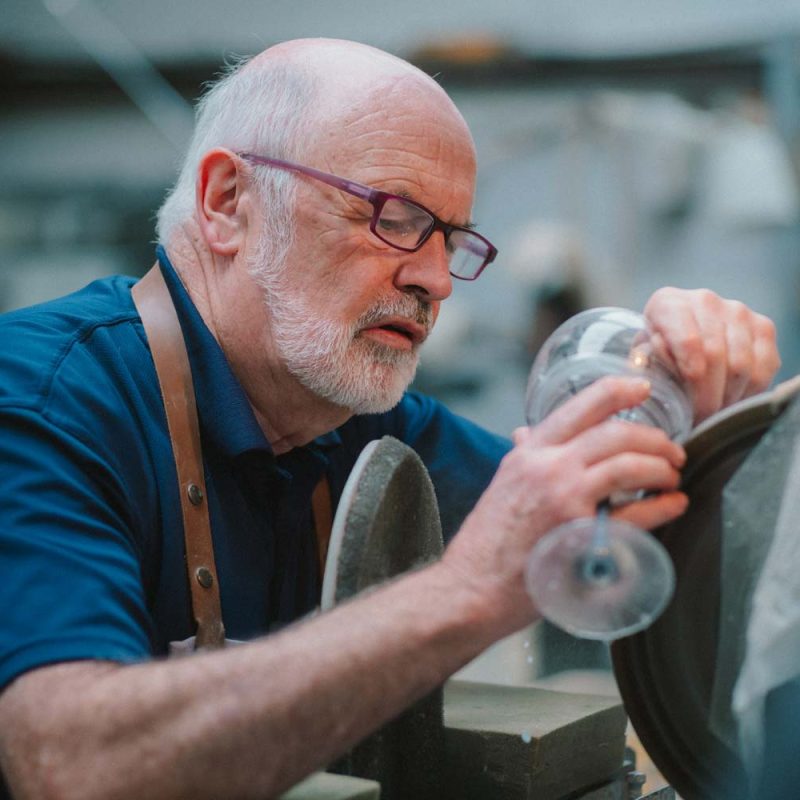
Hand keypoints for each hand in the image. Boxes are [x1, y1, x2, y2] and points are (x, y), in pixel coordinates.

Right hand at [442, 376, 686, 628]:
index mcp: (528, 452)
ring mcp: (565, 498)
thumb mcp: (501, 484)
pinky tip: (674, 504)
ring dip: (661, 467)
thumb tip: (528, 433)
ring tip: (672, 476)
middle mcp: (547, 467)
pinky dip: (663, 506)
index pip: (581, 405)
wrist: (471, 586)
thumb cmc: (487, 541)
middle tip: (672, 450)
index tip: (643, 389)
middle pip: (615, 433)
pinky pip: (636, 513)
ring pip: (629, 464)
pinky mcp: (582, 534)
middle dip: (654, 438)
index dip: (619, 390)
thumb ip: (524, 457)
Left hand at [643, 288, 780, 421]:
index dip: (693, 377)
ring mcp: (737, 311)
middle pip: (716, 355)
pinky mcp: (762, 326)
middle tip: (701, 419)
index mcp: (667, 305)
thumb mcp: (642, 361)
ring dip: (728, 397)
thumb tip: (652, 387)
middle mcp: (704, 301)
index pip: (688, 341)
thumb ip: (647, 369)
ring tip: (713, 413)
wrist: (678, 336)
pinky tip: (732, 400)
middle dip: (709, 396)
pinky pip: (765, 367)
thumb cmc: (655, 353)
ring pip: (742, 364)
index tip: (692, 405)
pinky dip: (749, 392)